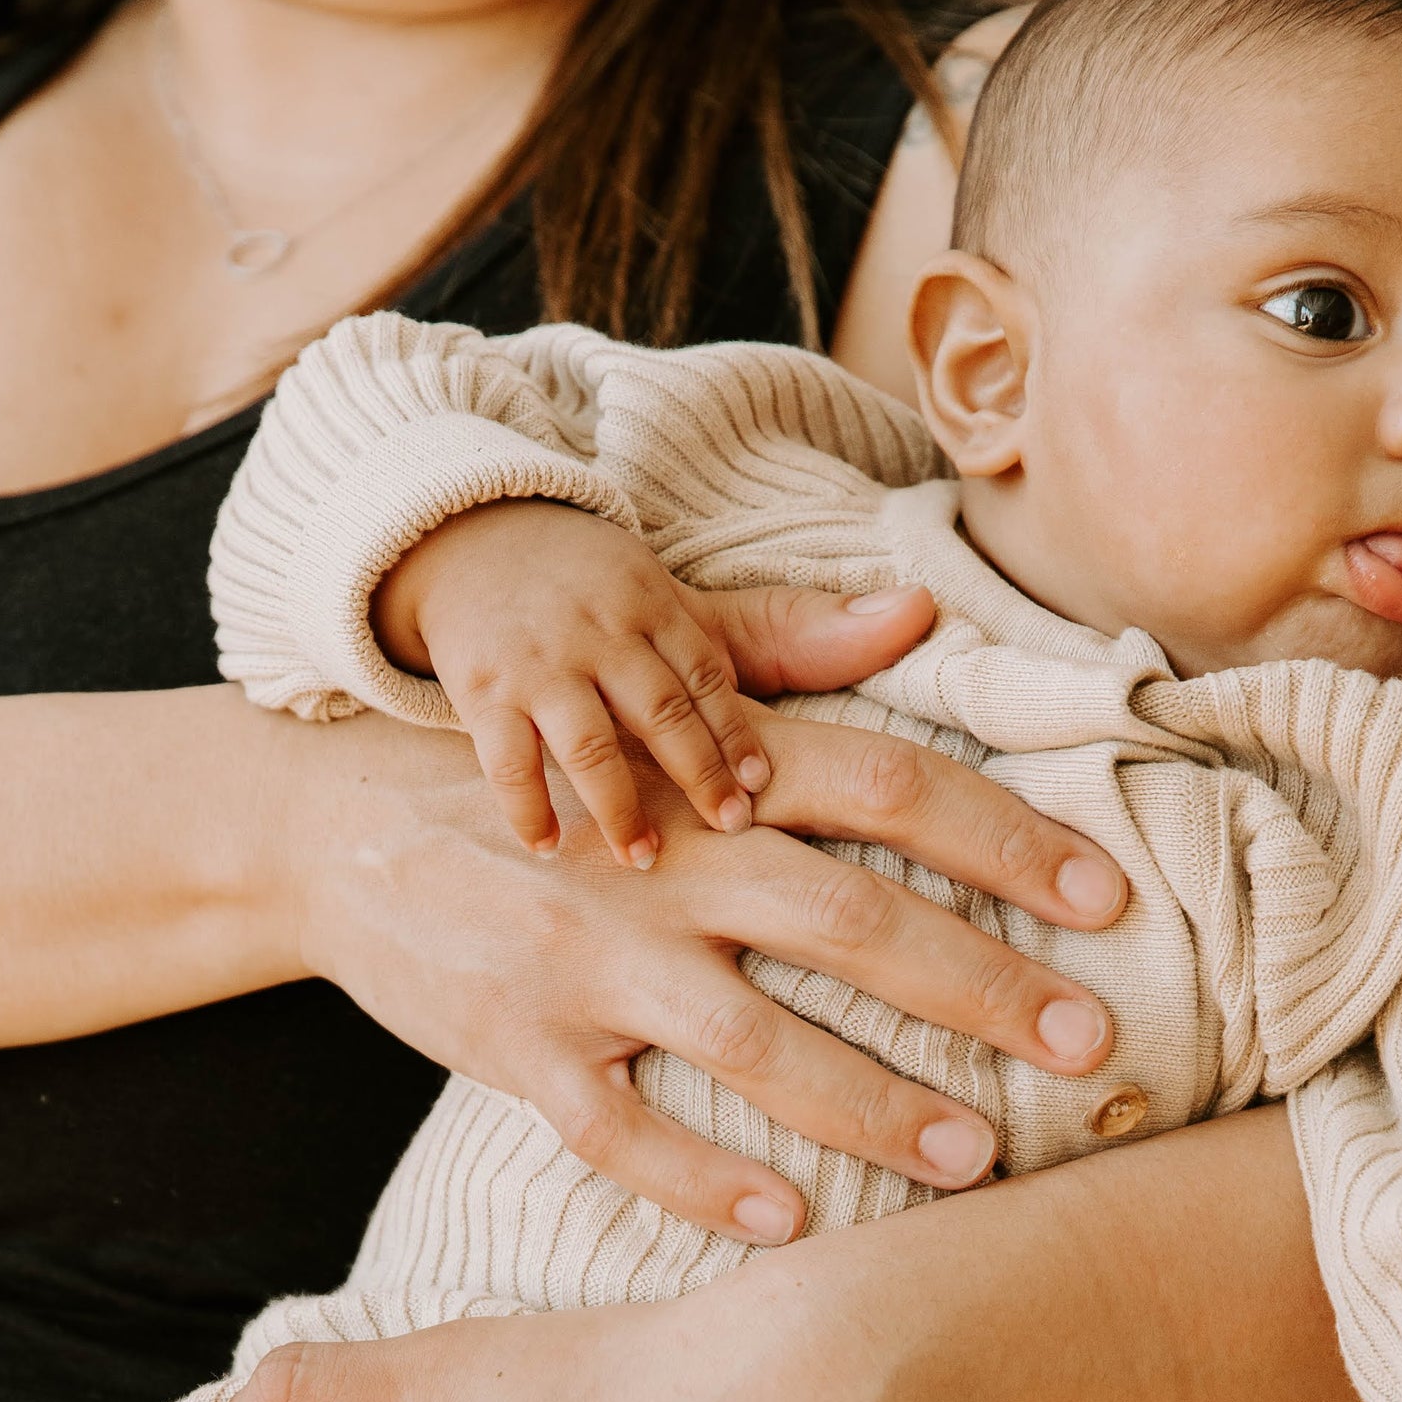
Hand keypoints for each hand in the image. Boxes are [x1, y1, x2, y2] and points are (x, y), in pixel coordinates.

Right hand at [281, 706, 1121, 1240]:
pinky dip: (703, 1179)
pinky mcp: (519, 1049)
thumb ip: (786, 664)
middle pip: (850, 918)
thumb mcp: (640, 703)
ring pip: (752, 1039)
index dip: (1007, 841)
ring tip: (973, 1155)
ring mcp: (587, 962)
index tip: (1109, 901)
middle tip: (1088, 1041)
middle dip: (981, 985)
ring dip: (872, 1101)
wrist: (333, 831)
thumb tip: (915, 612)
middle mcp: (663, 863)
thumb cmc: (533, 774)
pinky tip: (790, 1220)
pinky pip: (621, 1130)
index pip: (890, 791)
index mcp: (710, 778)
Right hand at [376, 498, 935, 866]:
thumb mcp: (694, 609)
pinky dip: (526, 803)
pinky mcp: (482, 691)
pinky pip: (504, 754)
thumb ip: (797, 633)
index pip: (713, 678)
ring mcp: (541, 664)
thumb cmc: (607, 597)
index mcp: (667, 613)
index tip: (767, 795)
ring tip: (642, 861)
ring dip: (615, 800)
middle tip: (732, 835)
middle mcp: (607, 633)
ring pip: (585, 734)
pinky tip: (547, 849)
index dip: (740, 736)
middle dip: (695, 768)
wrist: (475, 541)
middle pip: (659, 705)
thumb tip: (925, 610)